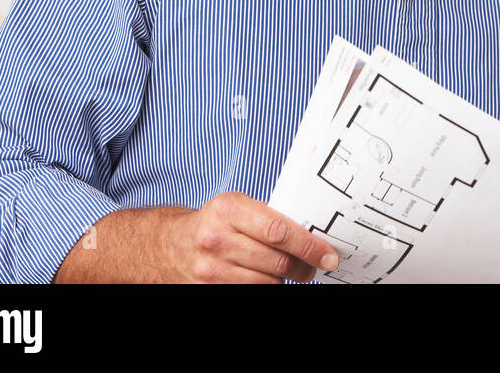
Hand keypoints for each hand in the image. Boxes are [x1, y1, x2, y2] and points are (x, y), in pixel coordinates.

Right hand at [166, 191, 339, 282]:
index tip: (328, 256)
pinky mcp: (207, 289)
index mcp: (228, 209)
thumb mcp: (237, 207)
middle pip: (277, 262)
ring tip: (290, 271)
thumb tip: (313, 234)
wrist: (171, 246)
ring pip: (267, 283)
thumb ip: (268, 217)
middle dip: (303, 266)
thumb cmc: (215, 223)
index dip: (309, 246)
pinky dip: (265, 288)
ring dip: (284, 280)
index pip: (279, 231)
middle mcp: (216, 239)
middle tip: (314, 266)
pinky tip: (266, 279)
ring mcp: (210, 268)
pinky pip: (249, 293)